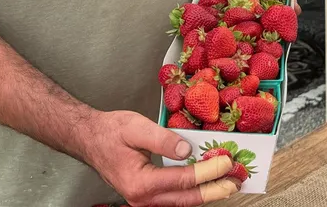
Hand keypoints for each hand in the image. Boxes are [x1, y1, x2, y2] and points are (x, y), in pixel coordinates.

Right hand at [79, 110, 239, 205]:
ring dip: (206, 192)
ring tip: (228, 182)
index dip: (208, 172)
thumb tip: (189, 150)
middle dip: (214, 191)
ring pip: (182, 202)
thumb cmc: (109, 132)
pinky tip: (207, 181)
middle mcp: (142, 197)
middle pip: (186, 199)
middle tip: (236, 182)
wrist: (89, 139)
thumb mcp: (135, 127)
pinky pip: (175, 198)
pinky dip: (193, 191)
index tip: (227, 163)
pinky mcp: (147, 196)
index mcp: (140, 182)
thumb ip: (163, 139)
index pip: (183, 181)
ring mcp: (144, 200)